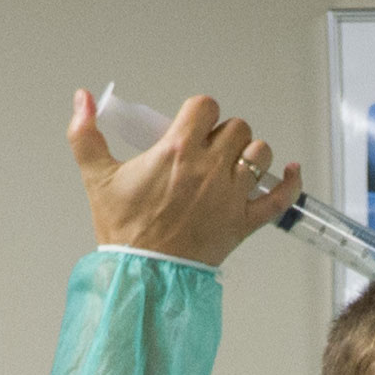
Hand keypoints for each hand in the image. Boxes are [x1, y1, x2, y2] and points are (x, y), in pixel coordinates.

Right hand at [71, 90, 299, 268]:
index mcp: (177, 151)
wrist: (144, 276)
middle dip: (222, 134)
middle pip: (236, 127)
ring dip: (250, 154)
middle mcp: (210, 169)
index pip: (205, 106)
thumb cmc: (124, 230)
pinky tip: (290, 171)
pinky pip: (281, 197)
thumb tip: (83, 99)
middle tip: (207, 152)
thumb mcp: (97, 178)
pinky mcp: (245, 221)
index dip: (199, 113)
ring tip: (233, 166)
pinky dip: (290, 182)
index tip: (191, 127)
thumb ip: (85, 135)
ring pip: (261, 153)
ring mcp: (232, 195)